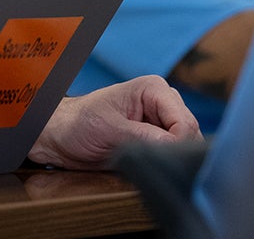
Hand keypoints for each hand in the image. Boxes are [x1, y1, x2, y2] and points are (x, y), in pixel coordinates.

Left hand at [27, 75, 201, 169]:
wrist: (62, 137)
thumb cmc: (78, 124)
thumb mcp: (109, 129)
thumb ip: (143, 136)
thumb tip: (175, 146)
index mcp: (153, 88)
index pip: (184, 121)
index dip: (177, 143)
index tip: (159, 157)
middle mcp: (163, 103)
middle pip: (191, 134)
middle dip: (175, 151)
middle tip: (150, 161)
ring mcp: (162, 122)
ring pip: (187, 147)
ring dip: (171, 159)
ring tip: (145, 162)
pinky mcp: (159, 140)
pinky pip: (176, 156)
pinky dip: (168, 164)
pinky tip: (150, 166)